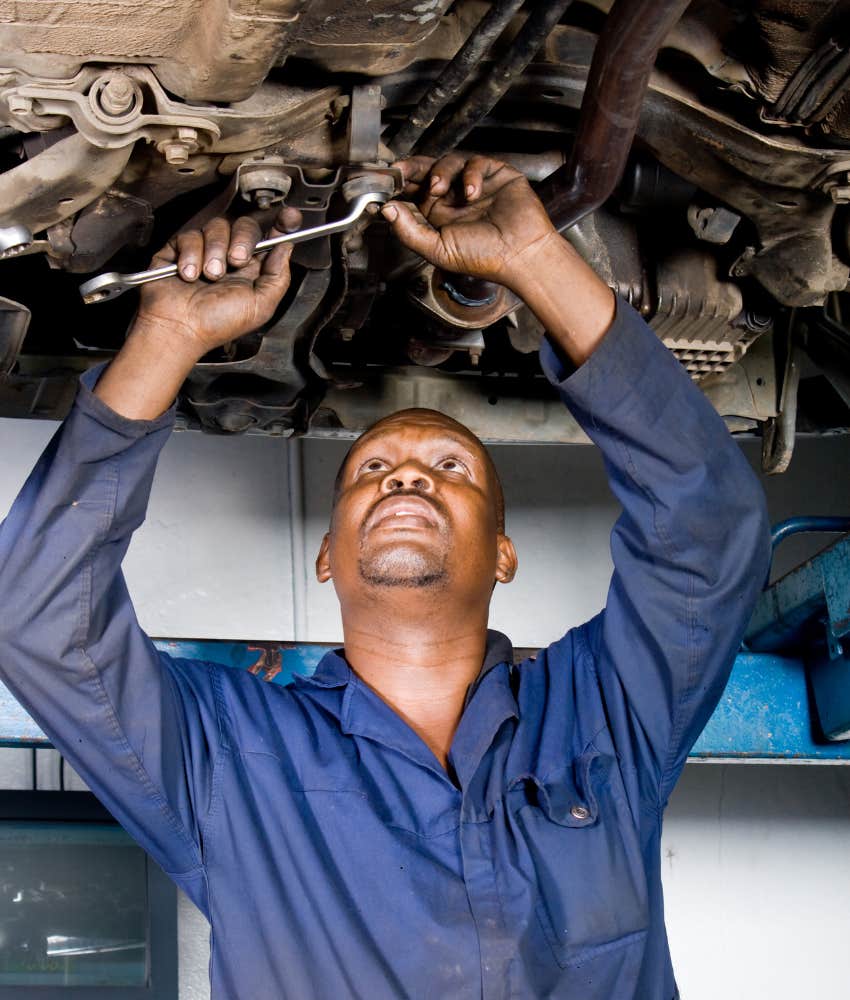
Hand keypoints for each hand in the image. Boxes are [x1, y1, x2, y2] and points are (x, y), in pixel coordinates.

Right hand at [133, 206, 302, 356]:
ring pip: (218, 226)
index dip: (283, 224)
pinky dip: (191, 255)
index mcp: (253, 270)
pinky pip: (190, 235)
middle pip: (246, 225)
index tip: (290, 217)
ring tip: (209, 277)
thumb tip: (286, 248)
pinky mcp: (181, 248)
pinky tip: (189, 275)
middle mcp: (231, 256)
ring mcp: (206, 250)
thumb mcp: (260, 306)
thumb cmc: (217, 325)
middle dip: (243, 239)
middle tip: (236, 261)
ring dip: (214, 252)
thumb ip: (278, 277)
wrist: (179, 328)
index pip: (271, 238)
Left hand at [381, 154, 557, 290]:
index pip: (413, 191)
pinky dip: (470, 174)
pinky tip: (471, 193)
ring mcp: (474, 183)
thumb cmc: (484, 258)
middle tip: (401, 169)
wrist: (520, 255)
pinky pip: (476, 162)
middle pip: (427, 170)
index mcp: (438, 214)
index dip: (399, 184)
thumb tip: (387, 211)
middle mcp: (454, 197)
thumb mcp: (438, 250)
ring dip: (441, 171)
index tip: (385, 181)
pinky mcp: (496, 174)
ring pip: (449, 161)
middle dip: (412, 168)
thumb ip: (410, 232)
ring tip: (439, 188)